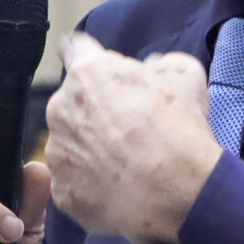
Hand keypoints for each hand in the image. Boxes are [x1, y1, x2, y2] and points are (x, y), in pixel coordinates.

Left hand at [43, 31, 220, 243]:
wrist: (178, 196)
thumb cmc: (181, 131)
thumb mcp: (186, 75)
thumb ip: (160, 62)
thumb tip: (150, 68)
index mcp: (87, 74)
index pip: (76, 48)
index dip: (92, 55)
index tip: (101, 70)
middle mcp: (61, 109)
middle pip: (74, 101)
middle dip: (97, 109)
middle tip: (132, 126)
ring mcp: (58, 153)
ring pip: (72, 142)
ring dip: (93, 147)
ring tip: (128, 162)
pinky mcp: (62, 191)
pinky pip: (75, 180)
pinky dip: (93, 182)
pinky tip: (121, 186)